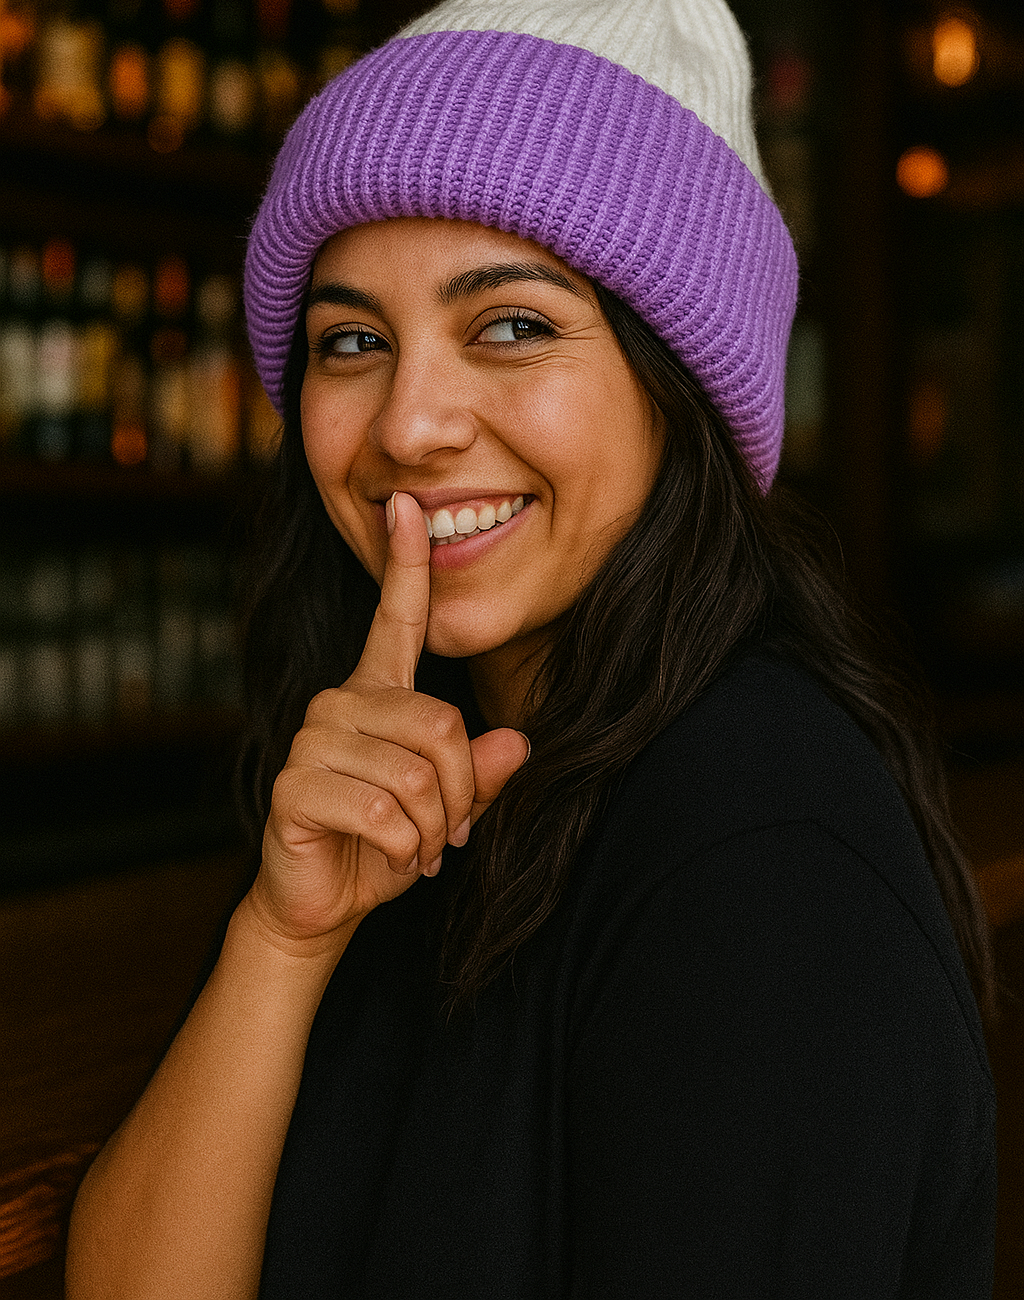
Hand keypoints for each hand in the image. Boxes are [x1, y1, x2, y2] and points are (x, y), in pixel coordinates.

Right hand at [247, 492, 529, 951]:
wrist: (321, 902)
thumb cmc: (385, 845)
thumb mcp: (449, 810)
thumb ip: (481, 774)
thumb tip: (518, 743)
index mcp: (377, 692)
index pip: (396, 620)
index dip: (405, 565)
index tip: (408, 506)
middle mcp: (340, 702)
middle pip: (441, 722)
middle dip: (461, 792)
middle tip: (450, 834)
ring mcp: (313, 739)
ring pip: (417, 773)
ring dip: (435, 829)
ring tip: (420, 850)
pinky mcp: (294, 784)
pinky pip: (384, 810)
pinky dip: (405, 847)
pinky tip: (393, 859)